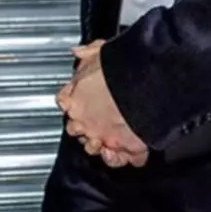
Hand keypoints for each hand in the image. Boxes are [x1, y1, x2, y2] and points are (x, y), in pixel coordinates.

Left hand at [56, 41, 148, 168]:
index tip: (81, 97)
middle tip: (100, 115)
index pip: (65, 104)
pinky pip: (122, 160)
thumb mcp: (98, 52)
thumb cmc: (120, 68)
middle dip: (87, 125)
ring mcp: (106, 138)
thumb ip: (87, 54)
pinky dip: (123, 156)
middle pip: (79, 131)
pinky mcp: (128, 148)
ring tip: (111, 132)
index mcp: (76, 101)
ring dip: (103, 143)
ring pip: (97, 149)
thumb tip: (79, 52)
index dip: (74, 102)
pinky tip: (124, 147)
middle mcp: (87, 124)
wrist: (145, 81)